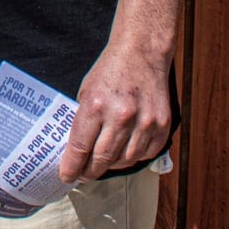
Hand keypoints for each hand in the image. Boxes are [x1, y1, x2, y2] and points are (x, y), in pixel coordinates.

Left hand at [59, 43, 174, 183]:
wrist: (142, 52)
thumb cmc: (110, 71)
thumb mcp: (87, 91)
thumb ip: (84, 121)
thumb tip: (76, 152)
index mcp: (96, 105)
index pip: (80, 148)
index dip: (72, 167)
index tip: (66, 176)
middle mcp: (121, 115)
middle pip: (102, 159)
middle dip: (89, 171)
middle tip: (83, 174)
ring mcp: (144, 122)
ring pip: (124, 161)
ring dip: (111, 166)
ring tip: (103, 163)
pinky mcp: (162, 125)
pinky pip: (145, 154)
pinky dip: (133, 157)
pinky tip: (124, 152)